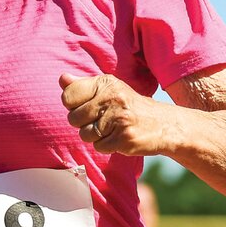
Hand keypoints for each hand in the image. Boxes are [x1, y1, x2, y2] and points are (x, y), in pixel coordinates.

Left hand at [59, 73, 173, 155]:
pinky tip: (119, 137)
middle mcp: (112, 98)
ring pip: (84, 135)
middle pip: (73, 118)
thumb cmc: (130, 106)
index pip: (68, 95)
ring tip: (112, 129)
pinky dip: (107, 146)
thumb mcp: (110, 89)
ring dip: (95, 136)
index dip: (74, 105)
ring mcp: (118, 118)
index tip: (87, 106)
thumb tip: (62, 79)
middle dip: (83, 124)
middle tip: (102, 120)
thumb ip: (84, 85)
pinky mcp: (124, 138)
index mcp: (106, 83)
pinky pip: (99, 147)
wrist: (164, 125)